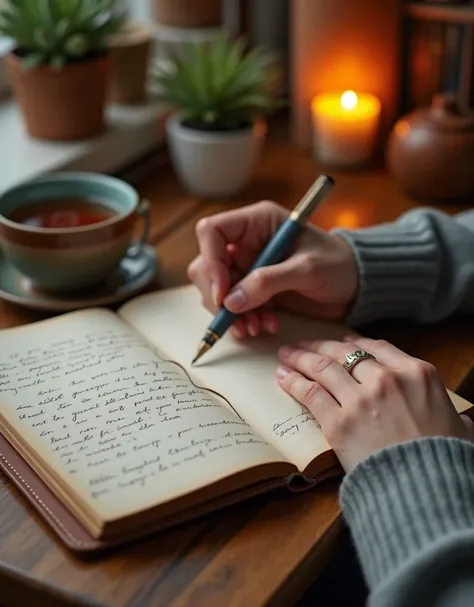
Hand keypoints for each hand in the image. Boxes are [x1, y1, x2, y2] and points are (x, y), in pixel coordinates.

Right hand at [187, 201, 357, 338]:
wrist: (357, 284)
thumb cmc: (338, 265)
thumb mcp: (307, 270)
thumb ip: (268, 282)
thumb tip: (230, 302)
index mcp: (257, 222)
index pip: (212, 232)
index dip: (211, 262)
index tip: (223, 293)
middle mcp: (246, 242)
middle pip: (207, 265)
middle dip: (219, 296)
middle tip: (237, 320)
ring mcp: (248, 266)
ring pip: (217, 290)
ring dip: (231, 314)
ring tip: (256, 328)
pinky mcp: (254, 288)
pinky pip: (234, 306)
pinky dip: (244, 320)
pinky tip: (265, 326)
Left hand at [276, 336, 473, 470]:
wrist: (428, 489)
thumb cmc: (446, 460)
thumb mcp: (460, 427)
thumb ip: (452, 415)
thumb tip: (461, 423)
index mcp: (417, 373)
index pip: (378, 348)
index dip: (354, 343)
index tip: (341, 343)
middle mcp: (386, 379)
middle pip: (344, 354)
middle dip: (320, 347)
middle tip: (303, 345)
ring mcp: (360, 399)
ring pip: (323, 368)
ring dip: (301, 358)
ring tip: (286, 355)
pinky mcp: (338, 422)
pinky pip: (310, 394)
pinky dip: (293, 382)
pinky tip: (283, 377)